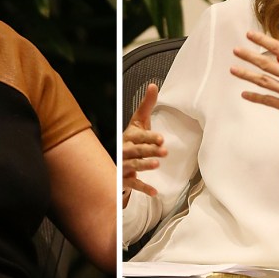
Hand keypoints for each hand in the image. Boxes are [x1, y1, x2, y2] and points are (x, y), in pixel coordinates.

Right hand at [123, 83, 164, 199]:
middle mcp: (124, 150)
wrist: (115, 159)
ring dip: (144, 165)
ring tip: (156, 165)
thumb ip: (147, 105)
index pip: (138, 136)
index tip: (160, 139)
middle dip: (148, 150)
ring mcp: (123, 165)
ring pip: (133, 166)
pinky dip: (143, 188)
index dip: (149, 137)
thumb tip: (154, 85)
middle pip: (136, 150)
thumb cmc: (131, 139)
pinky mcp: (125, 179)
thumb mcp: (138, 122)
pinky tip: (154, 192)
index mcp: (129, 136)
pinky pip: (133, 184)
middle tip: (163, 151)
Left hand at [230, 31, 278, 145]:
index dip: (262, 40)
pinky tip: (245, 94)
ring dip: (246, 74)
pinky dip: (254, 97)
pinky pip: (267, 101)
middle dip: (249, 56)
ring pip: (263, 81)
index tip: (250, 35)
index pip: (278, 49)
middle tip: (237, 51)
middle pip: (266, 64)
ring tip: (234, 69)